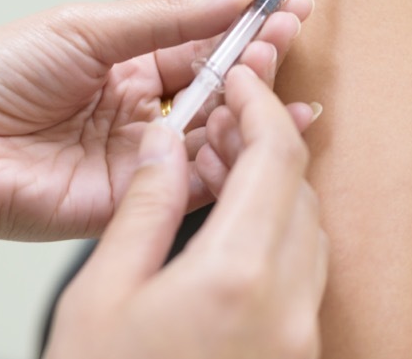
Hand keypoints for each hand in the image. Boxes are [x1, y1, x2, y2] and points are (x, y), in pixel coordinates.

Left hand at [0, 0, 312, 242]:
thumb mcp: (88, 27)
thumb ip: (170, 16)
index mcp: (126, 61)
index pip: (202, 40)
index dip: (246, 23)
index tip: (290, 3)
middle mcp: (141, 108)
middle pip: (217, 84)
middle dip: (258, 57)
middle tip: (287, 34)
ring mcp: (141, 155)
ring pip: (216, 131)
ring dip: (251, 101)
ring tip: (272, 72)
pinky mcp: (135, 197)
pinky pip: (197, 179)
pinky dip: (233, 154)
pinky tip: (258, 126)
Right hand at [45, 64, 327, 358]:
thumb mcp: (101, 294)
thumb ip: (143, 204)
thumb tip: (164, 138)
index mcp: (236, 278)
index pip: (276, 157)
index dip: (260, 104)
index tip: (239, 79)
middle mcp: (287, 307)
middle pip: (301, 189)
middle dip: (266, 142)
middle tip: (218, 123)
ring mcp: (300, 339)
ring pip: (310, 231)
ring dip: (276, 188)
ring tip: (220, 171)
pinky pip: (306, 276)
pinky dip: (281, 235)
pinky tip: (236, 229)